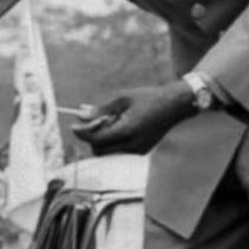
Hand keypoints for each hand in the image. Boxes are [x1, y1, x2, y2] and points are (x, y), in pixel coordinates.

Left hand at [70, 84, 196, 155]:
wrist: (176, 105)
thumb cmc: (149, 97)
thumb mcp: (123, 98)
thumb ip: (101, 109)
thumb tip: (81, 115)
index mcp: (129, 130)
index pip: (97, 139)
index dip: (82, 133)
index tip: (73, 125)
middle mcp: (133, 145)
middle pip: (100, 149)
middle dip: (91, 137)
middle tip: (92, 120)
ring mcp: (138, 150)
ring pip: (108, 151)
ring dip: (102, 138)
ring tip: (110, 119)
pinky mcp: (141, 150)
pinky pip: (119, 149)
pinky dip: (113, 139)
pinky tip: (120, 124)